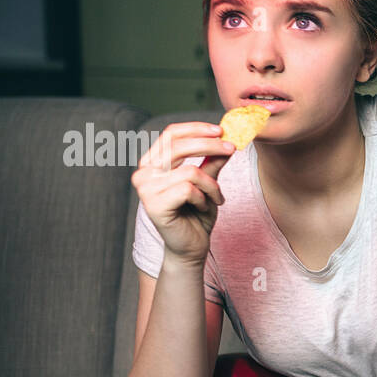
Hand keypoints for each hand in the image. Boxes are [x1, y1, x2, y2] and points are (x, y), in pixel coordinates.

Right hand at [131, 121, 236, 265]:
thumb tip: (225, 140)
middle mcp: (144, 173)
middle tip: (232, 149)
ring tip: (215, 198)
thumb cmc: (196, 215)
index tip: (220, 130)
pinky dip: (204, 198)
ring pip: (190, 172)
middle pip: (178, 146)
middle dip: (210, 145)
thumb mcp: (208, 183)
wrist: (191, 247)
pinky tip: (202, 208)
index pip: (171, 134)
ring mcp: (146, 189)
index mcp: (152, 163)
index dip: (196, 129)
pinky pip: (188, 189)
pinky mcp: (154, 204)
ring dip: (212, 185)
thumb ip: (212, 162)